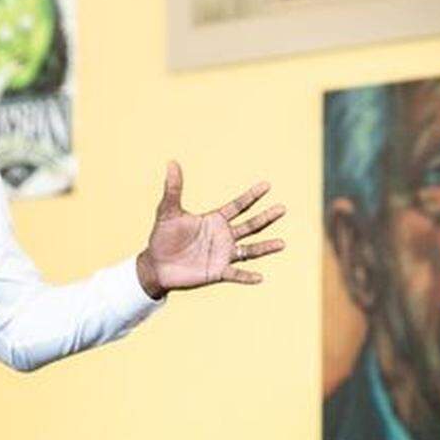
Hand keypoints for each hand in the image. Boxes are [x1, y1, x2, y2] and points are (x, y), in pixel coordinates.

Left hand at [137, 162, 285, 298]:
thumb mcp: (168, 211)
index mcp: (215, 220)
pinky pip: (236, 274)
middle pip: (250, 226)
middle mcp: (223, 236)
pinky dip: (247, 276)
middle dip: (266, 218)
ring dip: (265, 247)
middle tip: (282, 208)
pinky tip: (259, 277)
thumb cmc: (163, 237)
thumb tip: (171, 162)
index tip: (267, 185)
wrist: (157, 264)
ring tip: (282, 243)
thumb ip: (173, 189)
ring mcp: (223, 254)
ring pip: (249, 250)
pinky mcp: (217, 272)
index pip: (238, 206)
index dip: (252, 195)